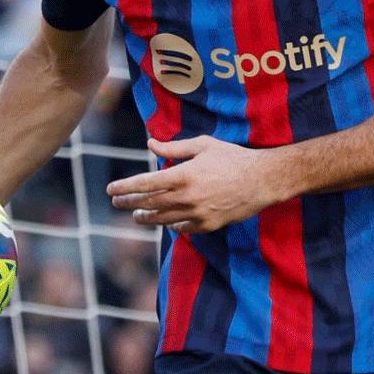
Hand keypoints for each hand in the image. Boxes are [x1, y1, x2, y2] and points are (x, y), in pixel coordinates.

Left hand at [106, 136, 287, 233]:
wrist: (262, 181)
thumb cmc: (232, 158)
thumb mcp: (203, 145)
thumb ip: (174, 148)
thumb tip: (150, 144)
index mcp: (184, 175)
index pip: (146, 184)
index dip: (126, 187)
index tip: (111, 190)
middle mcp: (187, 197)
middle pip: (150, 204)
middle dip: (130, 203)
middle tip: (117, 203)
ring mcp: (197, 214)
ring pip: (163, 220)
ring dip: (146, 217)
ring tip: (137, 215)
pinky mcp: (208, 226)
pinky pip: (182, 229)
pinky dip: (171, 225)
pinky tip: (165, 222)